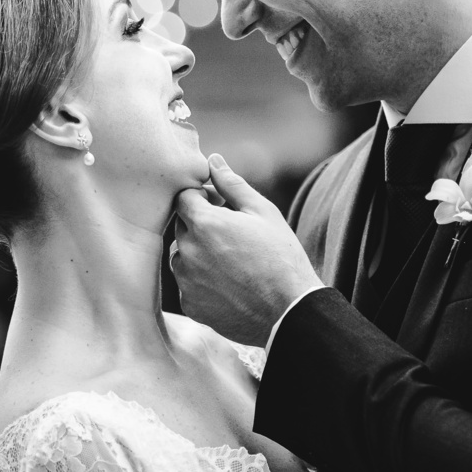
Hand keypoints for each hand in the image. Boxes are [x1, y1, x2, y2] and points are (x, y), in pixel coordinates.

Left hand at [172, 154, 323, 345]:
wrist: (290, 311)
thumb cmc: (281, 256)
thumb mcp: (262, 212)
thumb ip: (232, 184)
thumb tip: (213, 160)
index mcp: (204, 223)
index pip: (183, 197)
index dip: (202, 198)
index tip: (221, 206)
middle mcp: (187, 251)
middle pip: (181, 226)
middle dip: (201, 224)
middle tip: (233, 234)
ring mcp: (186, 281)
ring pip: (182, 255)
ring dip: (198, 252)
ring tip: (232, 261)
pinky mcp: (190, 305)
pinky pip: (188, 283)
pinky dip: (202, 280)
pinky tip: (229, 283)